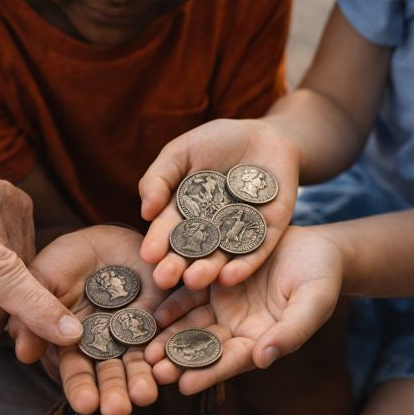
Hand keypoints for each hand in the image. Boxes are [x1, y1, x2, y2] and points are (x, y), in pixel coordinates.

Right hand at [8, 225, 168, 414]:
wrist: (103, 236)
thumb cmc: (65, 260)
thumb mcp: (42, 281)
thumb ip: (33, 314)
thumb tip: (24, 355)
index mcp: (74, 344)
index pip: (77, 372)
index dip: (81, 388)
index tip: (86, 405)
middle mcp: (107, 346)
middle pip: (111, 373)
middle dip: (114, 392)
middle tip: (119, 410)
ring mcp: (135, 332)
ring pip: (140, 360)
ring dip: (142, 379)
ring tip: (145, 395)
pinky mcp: (161, 314)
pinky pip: (167, 333)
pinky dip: (168, 347)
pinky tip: (169, 362)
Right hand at [139, 118, 299, 289]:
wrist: (267, 134)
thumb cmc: (218, 141)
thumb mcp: (181, 152)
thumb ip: (159, 177)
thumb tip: (145, 212)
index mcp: (184, 214)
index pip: (168, 231)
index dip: (158, 243)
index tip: (148, 255)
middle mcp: (209, 231)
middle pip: (192, 252)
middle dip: (177, 266)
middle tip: (164, 278)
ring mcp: (238, 235)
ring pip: (221, 258)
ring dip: (207, 271)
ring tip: (194, 280)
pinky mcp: (268, 234)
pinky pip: (256, 254)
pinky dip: (243, 266)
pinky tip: (229, 277)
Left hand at [144, 226, 341, 394]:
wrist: (316, 244)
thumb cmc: (322, 277)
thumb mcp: (314, 303)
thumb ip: (291, 332)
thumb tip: (263, 359)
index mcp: (260, 340)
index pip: (231, 361)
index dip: (209, 372)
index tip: (184, 385)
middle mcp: (236, 327)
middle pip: (203, 346)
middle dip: (177, 359)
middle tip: (152, 372)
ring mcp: (222, 303)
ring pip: (190, 323)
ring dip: (167, 335)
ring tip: (143, 348)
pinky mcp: (212, 278)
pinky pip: (187, 293)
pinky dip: (171, 302)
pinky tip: (153, 312)